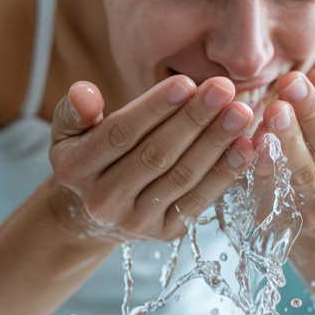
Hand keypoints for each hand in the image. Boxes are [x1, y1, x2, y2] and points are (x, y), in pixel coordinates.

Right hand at [48, 76, 256, 242]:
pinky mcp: (165, 232)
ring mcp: (135, 221)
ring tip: (241, 113)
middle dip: (193, 121)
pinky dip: (225, 173)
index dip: (154, 109)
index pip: (119, 134)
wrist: (95, 212)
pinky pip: (200, 199)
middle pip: (155, 156)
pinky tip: (246, 147)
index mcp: (74, 170)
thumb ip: (75, 109)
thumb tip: (84, 91)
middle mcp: (102, 202)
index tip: (186, 82)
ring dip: (215, 143)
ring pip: (181, 177)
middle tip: (224, 90)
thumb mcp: (69, 131)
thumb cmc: (90, 155)